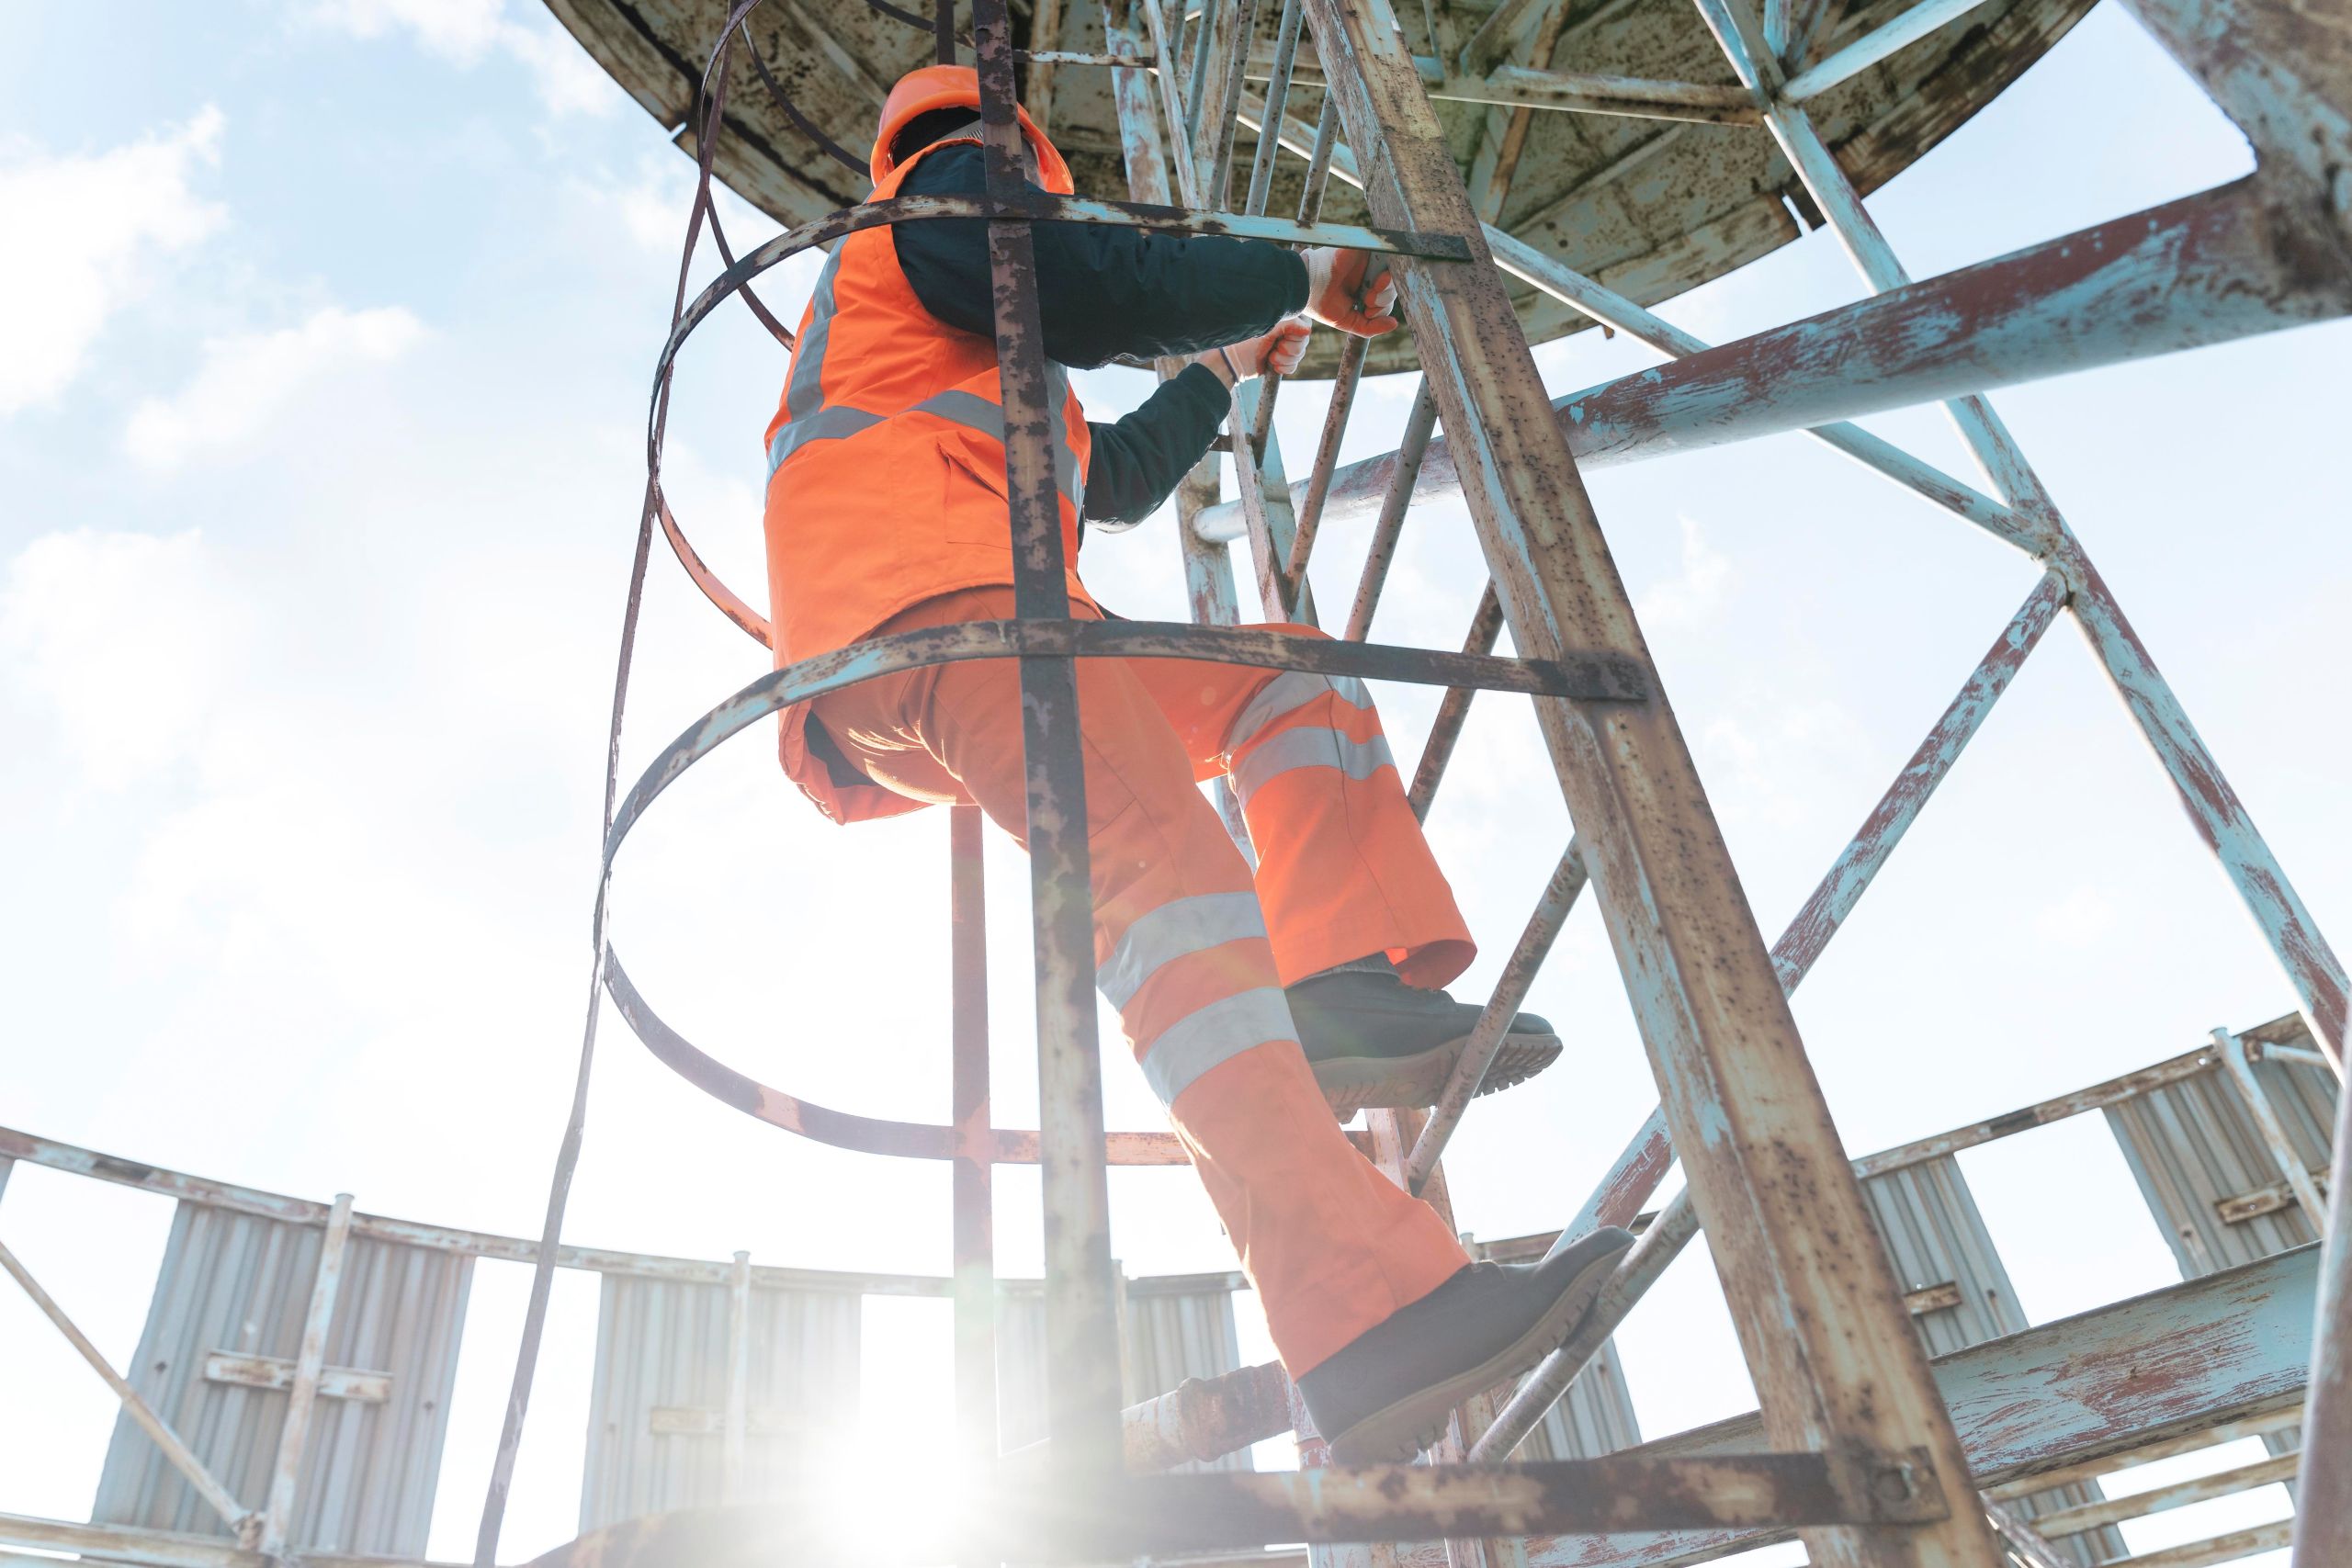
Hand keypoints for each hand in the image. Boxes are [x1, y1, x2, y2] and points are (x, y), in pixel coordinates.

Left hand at [1197, 318, 1311, 384]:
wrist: (1234, 361)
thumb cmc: (1247, 340)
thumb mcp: (1268, 327)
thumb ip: (1289, 324)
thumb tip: (1307, 330)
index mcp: (1284, 319)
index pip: (1304, 327)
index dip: (1295, 335)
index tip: (1281, 336)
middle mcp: (1287, 331)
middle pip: (1303, 343)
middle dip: (1288, 350)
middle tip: (1274, 347)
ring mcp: (1285, 346)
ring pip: (1299, 356)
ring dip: (1284, 360)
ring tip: (1270, 357)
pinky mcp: (1281, 361)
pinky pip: (1293, 366)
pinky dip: (1284, 368)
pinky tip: (1272, 365)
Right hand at [1300, 247, 1399, 335]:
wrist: (1305, 284)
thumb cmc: (1320, 303)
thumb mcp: (1347, 321)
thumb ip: (1370, 327)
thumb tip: (1394, 324)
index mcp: (1361, 292)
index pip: (1383, 301)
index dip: (1380, 309)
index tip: (1366, 312)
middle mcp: (1366, 277)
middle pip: (1390, 288)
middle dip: (1384, 299)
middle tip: (1369, 302)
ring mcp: (1367, 262)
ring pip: (1392, 275)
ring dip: (1386, 289)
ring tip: (1370, 294)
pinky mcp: (1366, 250)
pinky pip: (1389, 257)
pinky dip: (1388, 271)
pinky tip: (1378, 281)